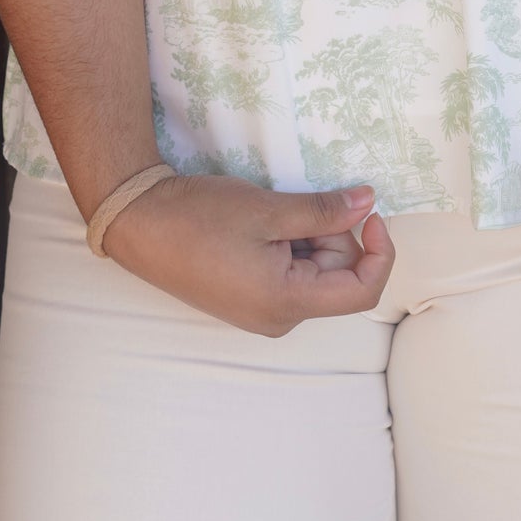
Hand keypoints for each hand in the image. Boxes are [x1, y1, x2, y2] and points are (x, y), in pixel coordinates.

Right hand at [101, 172, 394, 335]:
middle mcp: (278, 318)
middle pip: (338, 275)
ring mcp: (262, 311)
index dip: (379, 251)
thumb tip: (369, 202)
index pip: (362, 292)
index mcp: (287, 303)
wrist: (141, 223)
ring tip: (268, 214)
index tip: (369, 210)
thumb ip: (325, 211)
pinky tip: (261, 224)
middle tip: (294, 204)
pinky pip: (291, 271)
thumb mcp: (269, 208)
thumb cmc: (200, 217)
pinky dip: (289, 242)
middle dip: (332, 233)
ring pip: (315, 269)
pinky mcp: (250, 298)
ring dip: (308, 235)